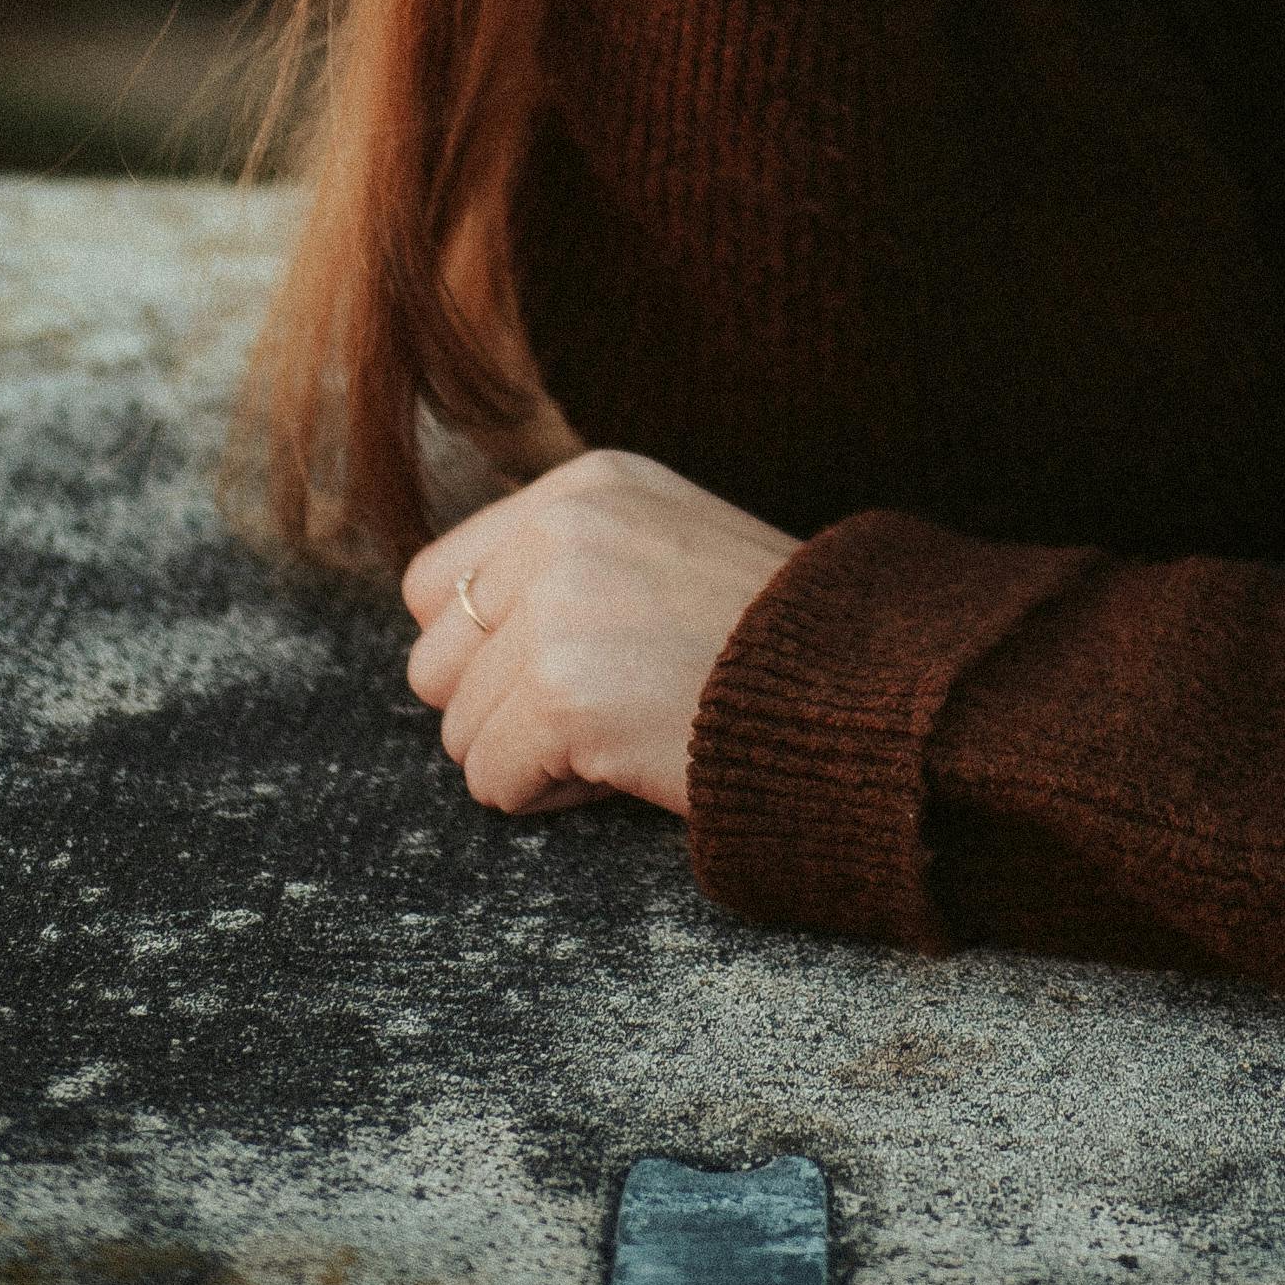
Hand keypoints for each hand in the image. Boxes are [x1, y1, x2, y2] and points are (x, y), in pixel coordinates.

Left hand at [400, 450, 800, 819]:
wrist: (851, 690)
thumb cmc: (758, 641)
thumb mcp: (661, 546)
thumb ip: (561, 563)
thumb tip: (448, 630)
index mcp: (583, 487)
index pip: (436, 585)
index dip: (487, 649)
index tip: (568, 662)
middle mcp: (561, 529)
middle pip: (433, 664)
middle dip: (499, 707)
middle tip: (599, 705)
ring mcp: (558, 609)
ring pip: (460, 732)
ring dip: (530, 754)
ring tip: (624, 728)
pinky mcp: (562, 693)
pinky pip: (492, 782)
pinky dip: (549, 797)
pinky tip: (623, 763)